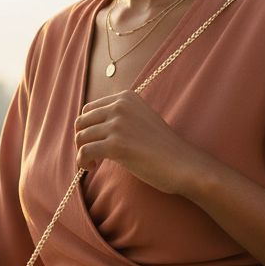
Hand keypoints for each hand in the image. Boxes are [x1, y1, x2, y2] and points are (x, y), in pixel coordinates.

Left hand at [75, 91, 206, 195]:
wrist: (183, 164)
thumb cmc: (162, 148)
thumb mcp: (140, 120)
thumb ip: (119, 117)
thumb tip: (88, 127)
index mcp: (126, 97)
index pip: (89, 109)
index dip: (88, 128)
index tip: (97, 142)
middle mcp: (120, 106)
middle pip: (81, 121)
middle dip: (82, 140)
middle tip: (93, 155)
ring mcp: (118, 125)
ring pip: (80, 137)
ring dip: (82, 153)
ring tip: (94, 163)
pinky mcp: (116, 145)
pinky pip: (84, 151)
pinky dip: (82, 162)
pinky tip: (92, 168)